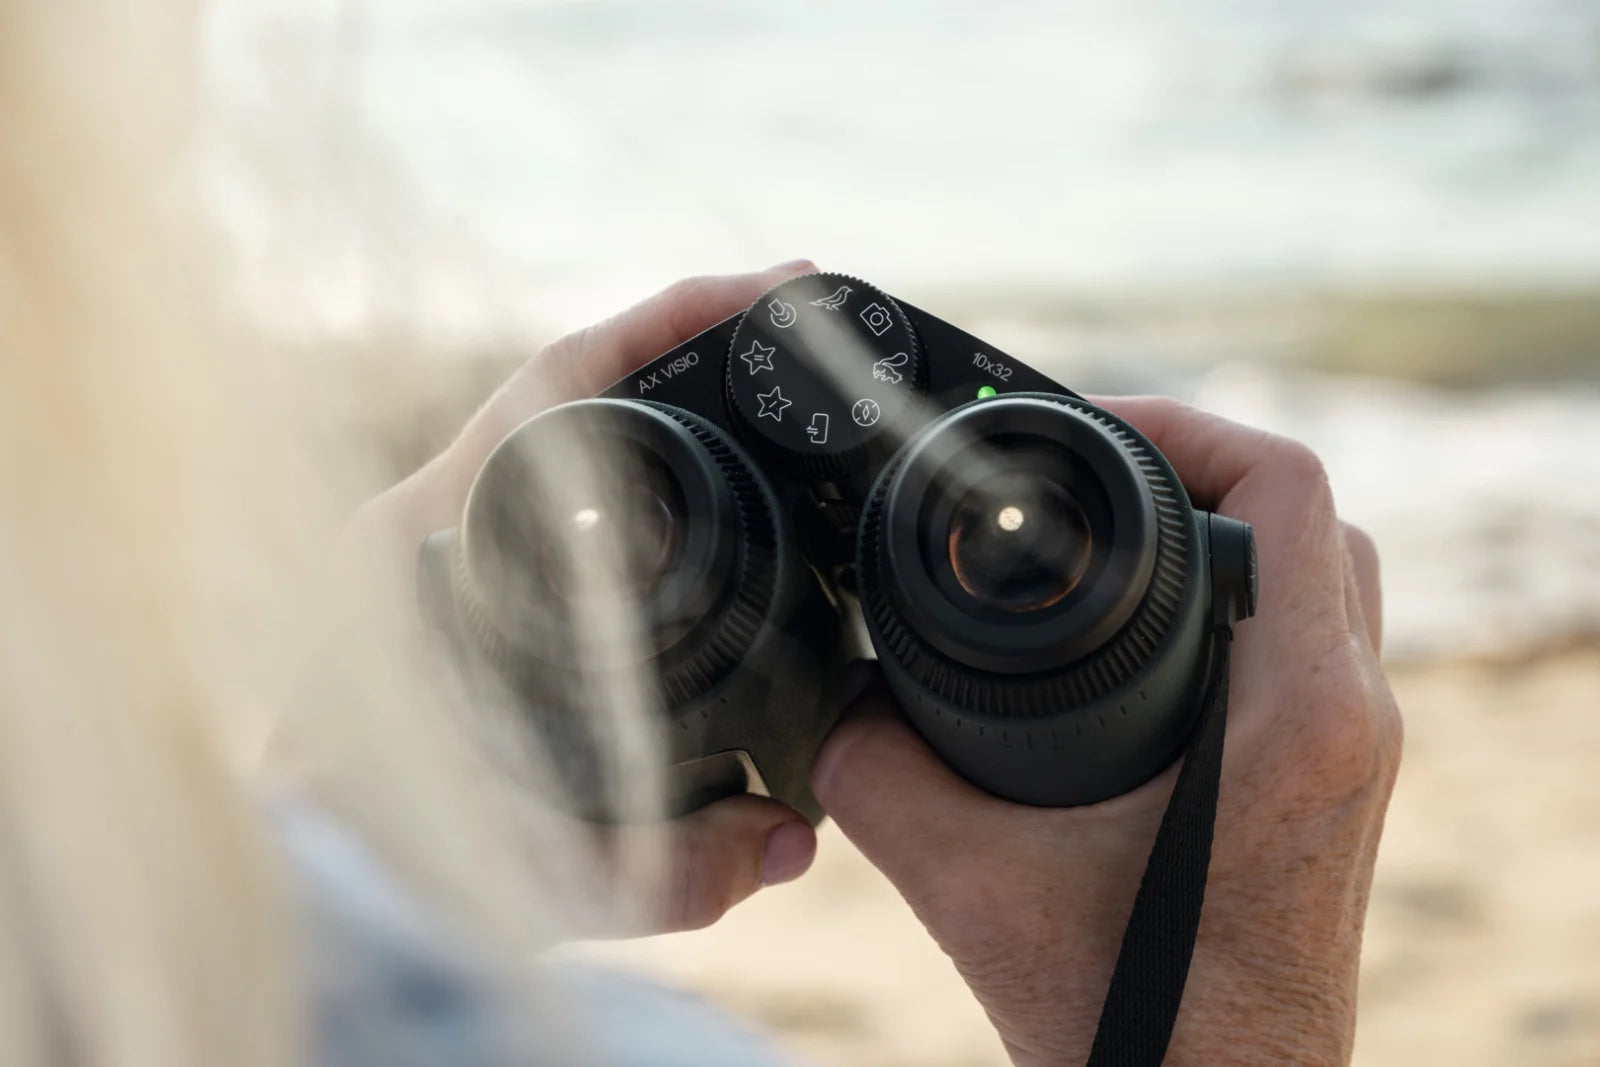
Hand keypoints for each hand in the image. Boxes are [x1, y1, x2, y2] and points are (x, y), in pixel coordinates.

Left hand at [344, 262, 821, 934]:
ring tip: (754, 387)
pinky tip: (681, 482)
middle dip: (683, 342)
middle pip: (566, 387)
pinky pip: (539, 483)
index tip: (772, 295)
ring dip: (649, 397)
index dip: (670, 323)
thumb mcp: (535, 873)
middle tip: (791, 323)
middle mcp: (417, 524)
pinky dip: (617, 459)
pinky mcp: (438, 578)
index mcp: (424, 547)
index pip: (557, 387)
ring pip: (552, 432)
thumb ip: (672, 872)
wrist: (299, 881)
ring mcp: (423, 544)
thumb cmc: (380, 860)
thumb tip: (790, 840)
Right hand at [813, 397, 1401, 1065]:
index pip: (1284, 491)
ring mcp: (1353, 756)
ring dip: (1227, 533)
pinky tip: (1149, 631)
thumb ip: (876, 772)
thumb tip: (832, 706)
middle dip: (1196, 468)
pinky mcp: (1332, 787)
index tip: (1084, 434)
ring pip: (1320, 579)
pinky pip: (1307, 643)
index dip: (1180, 427)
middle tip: (1093, 474)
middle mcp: (1349, 721)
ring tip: (1118, 531)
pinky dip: (1237, 602)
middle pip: (1307, 519)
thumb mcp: (968, 880)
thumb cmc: (1134, 1022)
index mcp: (1294, 717)